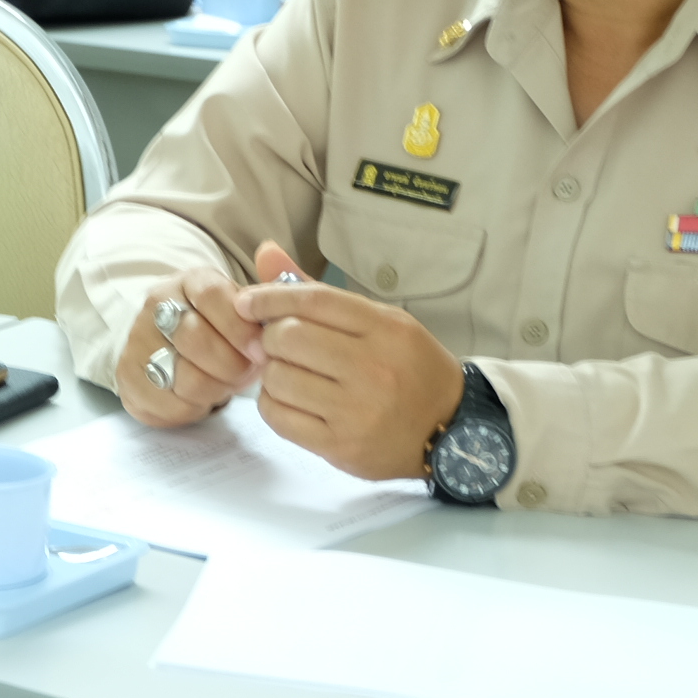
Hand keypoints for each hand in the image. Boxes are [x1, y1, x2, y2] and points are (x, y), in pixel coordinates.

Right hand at [117, 260, 265, 425]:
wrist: (169, 354)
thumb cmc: (221, 333)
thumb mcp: (244, 310)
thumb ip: (266, 292)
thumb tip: (272, 253)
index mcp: (190, 282)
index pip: (213, 296)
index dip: (241, 327)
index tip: (261, 350)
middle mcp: (156, 304)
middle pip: (196, 339)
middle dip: (231, 365)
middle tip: (245, 373)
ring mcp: (136, 340)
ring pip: (185, 376)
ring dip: (215, 388)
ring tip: (224, 384)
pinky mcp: (127, 377)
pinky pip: (169, 402)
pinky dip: (193, 406)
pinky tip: (200, 397)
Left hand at [233, 240, 466, 480]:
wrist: (452, 429)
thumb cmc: (408, 368)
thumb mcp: (380, 322)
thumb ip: (319, 293)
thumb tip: (265, 252)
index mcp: (387, 329)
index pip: (314, 300)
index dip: (269, 296)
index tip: (246, 301)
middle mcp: (374, 368)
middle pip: (289, 337)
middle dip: (270, 337)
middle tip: (278, 345)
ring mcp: (357, 410)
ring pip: (278, 378)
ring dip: (271, 373)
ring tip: (290, 373)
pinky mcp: (341, 445)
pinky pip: (279, 417)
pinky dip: (273, 404)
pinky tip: (290, 400)